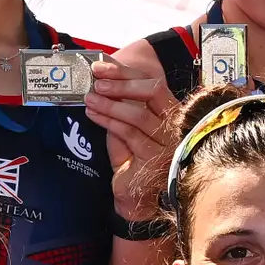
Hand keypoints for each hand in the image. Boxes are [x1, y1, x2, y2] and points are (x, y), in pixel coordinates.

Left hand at [83, 45, 178, 223]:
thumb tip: (102, 78)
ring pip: (138, 114)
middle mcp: (175, 125)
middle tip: (96, 81)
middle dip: (121, 84)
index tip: (101, 67)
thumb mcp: (128, 125)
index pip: (152, 83)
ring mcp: (168, 142)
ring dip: (110, 104)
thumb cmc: (133, 158)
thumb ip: (122, 104)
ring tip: (89, 98)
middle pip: (153, 92)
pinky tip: (93, 114)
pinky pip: (130, 134)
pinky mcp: (155, 158)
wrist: (137, 196)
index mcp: (171, 112)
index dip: (125, 73)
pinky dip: (109, 121)